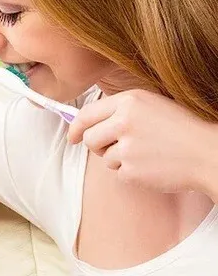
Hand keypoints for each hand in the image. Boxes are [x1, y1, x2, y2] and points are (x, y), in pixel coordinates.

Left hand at [67, 89, 215, 193]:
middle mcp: (124, 122)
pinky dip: (131, 173)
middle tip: (119, 147)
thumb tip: (86, 124)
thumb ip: (119, 111)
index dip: (75, 128)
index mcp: (129, 101)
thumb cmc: (181, 129)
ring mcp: (127, 147)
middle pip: (90, 139)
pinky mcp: (132, 170)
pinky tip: (151, 166)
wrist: (208, 152)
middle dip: (98, 146)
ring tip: (146, 153)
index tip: (72, 136)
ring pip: (104, 158)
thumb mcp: (151, 106)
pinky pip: (119, 174)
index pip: (87, 114)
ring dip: (119, 159)